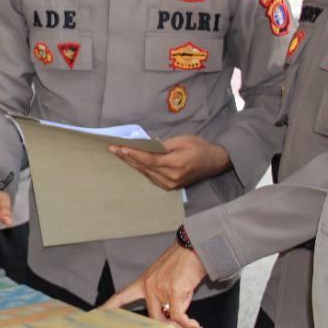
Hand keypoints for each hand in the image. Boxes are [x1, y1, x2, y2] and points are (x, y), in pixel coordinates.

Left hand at [102, 244, 207, 327]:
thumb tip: (176, 319)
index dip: (110, 306)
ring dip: (182, 322)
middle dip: (166, 325)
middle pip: (152, 316)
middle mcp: (148, 285)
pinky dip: (187, 322)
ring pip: (169, 316)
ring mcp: (159, 288)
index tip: (97, 312)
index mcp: (143, 281)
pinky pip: (178, 315)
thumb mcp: (170, 280)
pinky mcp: (173, 291)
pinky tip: (195, 325)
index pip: (122, 295)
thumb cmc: (184, 263)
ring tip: (193, 323)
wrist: (193, 248)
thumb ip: (168, 299)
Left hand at [111, 134, 230, 191]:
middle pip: (144, 167)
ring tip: (118, 154)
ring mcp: (170, 184)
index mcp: (176, 164)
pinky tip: (131, 162)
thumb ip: (164, 145)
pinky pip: (151, 177)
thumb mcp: (183, 140)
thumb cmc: (200, 147)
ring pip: (146, 173)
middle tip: (112, 149)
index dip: (133, 154)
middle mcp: (171, 177)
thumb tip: (146, 146)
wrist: (215, 162)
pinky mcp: (170, 187)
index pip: (149, 160)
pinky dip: (141, 169)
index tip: (120, 148)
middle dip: (127, 157)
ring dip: (131, 163)